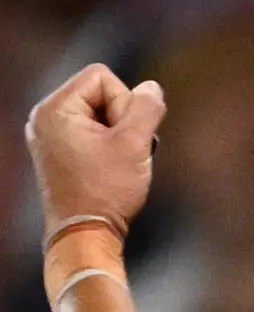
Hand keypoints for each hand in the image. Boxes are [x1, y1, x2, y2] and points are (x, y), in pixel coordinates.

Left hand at [24, 63, 162, 234]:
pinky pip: (88, 131)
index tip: (123, 137)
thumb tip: (151, 88)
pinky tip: (110, 168)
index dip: (124, 103)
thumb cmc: (105, 192)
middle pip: (99, 93)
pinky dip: (106, 145)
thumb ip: (146, 109)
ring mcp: (48, 135)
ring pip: (97, 114)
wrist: (84, 234)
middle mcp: (44, 117)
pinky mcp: (56, 151)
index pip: (102, 77)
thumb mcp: (135, 145)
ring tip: (118, 163)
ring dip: (118, 134)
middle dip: (121, 119)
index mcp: (55, 108)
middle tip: (122, 152)